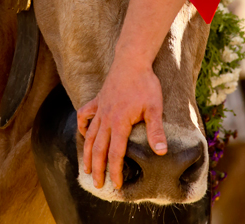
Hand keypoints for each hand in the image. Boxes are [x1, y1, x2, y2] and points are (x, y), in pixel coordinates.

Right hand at [76, 60, 166, 189]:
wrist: (132, 60)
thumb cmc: (145, 83)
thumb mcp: (154, 107)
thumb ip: (156, 130)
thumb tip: (161, 152)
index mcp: (119, 122)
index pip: (115, 153)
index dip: (115, 171)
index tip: (116, 185)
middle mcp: (106, 117)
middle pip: (98, 148)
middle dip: (98, 168)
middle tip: (97, 185)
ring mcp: (100, 108)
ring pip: (90, 135)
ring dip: (88, 153)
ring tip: (86, 168)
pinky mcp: (98, 100)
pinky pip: (85, 114)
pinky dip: (83, 126)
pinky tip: (84, 134)